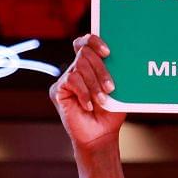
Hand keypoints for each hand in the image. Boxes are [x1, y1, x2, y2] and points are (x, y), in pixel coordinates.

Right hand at [49, 34, 125, 153]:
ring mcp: (66, 79)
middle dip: (100, 69)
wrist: (100, 136)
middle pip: (84, 53)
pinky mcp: (57, 90)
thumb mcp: (117, 90)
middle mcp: (76, 69)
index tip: (108, 52)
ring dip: (94, 84)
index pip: (85, 43)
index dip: (94, 41)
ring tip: (102, 100)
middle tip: (111, 87)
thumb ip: (114, 73)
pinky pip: (71, 80)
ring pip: (79, 67)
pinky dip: (83, 93)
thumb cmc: (110, 113)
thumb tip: (119, 58)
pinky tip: (89, 105)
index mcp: (90, 66)